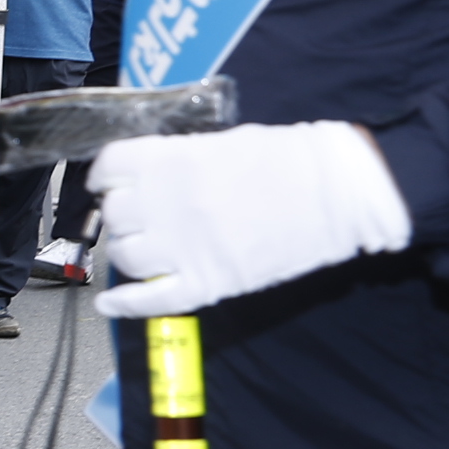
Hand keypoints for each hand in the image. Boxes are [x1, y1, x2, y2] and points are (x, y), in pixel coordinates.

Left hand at [90, 121, 411, 318]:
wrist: (343, 189)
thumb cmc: (290, 159)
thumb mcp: (223, 143)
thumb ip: (178, 161)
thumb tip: (151, 177)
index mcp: (169, 162)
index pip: (108, 170)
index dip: (105, 178)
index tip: (110, 184)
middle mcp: (165, 204)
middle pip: (114, 216)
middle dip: (122, 217)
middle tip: (141, 218)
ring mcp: (184, 248)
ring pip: (126, 258)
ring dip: (130, 254)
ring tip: (148, 250)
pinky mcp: (208, 283)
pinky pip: (151, 301)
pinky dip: (125, 305)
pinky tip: (111, 304)